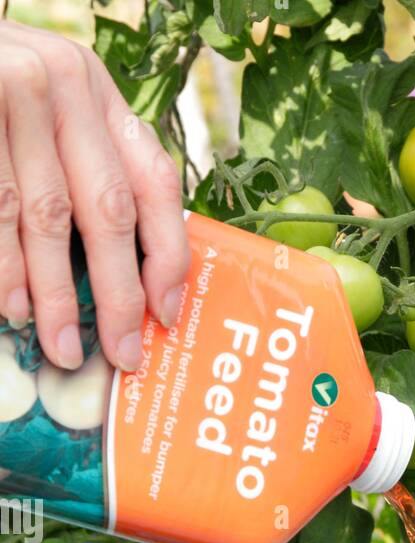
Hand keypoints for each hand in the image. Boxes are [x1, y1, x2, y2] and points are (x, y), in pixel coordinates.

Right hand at [0, 20, 188, 370]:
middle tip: (121, 353)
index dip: (168, 255)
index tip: (165, 315)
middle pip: (108, 210)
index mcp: (98, 92)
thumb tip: (133, 277)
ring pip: (47, 218)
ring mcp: (13, 91)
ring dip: (56, 294)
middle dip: (118, 294)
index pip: (154, 182)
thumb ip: (91, 166)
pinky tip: (14, 308)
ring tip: (61, 346)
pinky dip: (5, 268)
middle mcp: (65, 85)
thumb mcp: (52, 111)